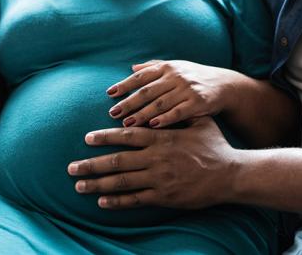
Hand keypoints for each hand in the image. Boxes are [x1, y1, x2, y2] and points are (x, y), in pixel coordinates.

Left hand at [67, 116, 239, 208]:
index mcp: (162, 138)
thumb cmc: (215, 145)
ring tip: (79, 185)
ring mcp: (159, 179)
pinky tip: (102, 201)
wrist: (230, 174)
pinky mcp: (164, 197)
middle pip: (117, 161)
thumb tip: (161, 100)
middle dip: (91, 164)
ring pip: (121, 182)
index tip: (87, 138)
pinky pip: (135, 199)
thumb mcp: (198, 122)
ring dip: (97, 184)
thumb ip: (177, 113)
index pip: (127, 135)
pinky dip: (117, 201)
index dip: (105, 137)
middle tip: (71, 167)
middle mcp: (156, 158)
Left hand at [106, 60, 237, 128]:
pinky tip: (151, 126)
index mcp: (168, 67)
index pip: (142, 76)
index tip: (109, 94)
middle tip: (112, 113)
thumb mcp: (177, 68)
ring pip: (160, 103)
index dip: (125, 84)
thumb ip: (155, 67)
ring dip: (142, 114)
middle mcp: (176, 76)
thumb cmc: (196, 78)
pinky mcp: (198, 103)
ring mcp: (187, 89)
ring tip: (126, 123)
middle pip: (147, 91)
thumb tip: (132, 67)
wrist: (226, 85)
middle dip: (129, 102)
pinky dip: (164, 119)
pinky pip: (178, 112)